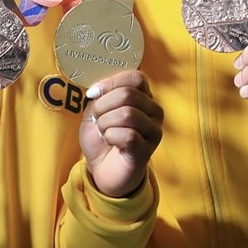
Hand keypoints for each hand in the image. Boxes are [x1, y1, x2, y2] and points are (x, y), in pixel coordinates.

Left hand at [80, 70, 163, 198]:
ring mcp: (153, 131)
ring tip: (103, 131)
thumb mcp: (96, 111)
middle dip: (103, 105)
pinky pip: (128, 135)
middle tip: (97, 118)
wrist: (103, 170)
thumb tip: (97, 88)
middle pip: (128, 94)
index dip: (111, 82)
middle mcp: (154, 111)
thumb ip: (100, 95)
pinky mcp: (147, 150)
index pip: (136, 77)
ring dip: (105, 122)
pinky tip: (110, 142)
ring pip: (127, 114)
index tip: (93, 93)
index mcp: (144, 97)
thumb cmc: (103, 137)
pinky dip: (110, 136)